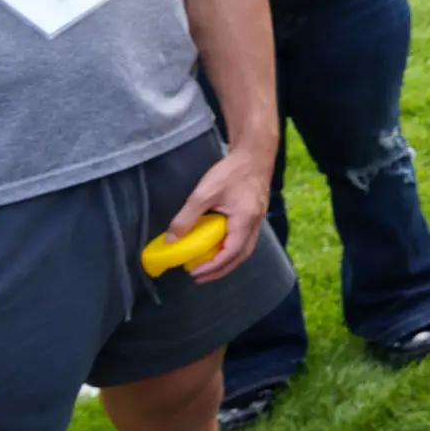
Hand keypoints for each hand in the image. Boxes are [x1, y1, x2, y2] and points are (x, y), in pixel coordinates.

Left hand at [168, 142, 272, 283]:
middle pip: (241, 256)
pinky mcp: (255, 214)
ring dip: (227, 262)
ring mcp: (258, 220)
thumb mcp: (204, 192)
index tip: (194, 273)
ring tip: (209, 266)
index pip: (231, 252)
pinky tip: (220, 247)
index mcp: (244, 220)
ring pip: (245, 249)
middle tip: (199, 277)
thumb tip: (171, 238)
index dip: (213, 266)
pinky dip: (232, 250)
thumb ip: (187, 216)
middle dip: (220, 270)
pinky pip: (246, 240)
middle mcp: (255, 224)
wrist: (255, 153)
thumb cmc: (231, 171)